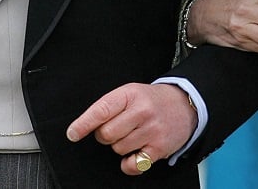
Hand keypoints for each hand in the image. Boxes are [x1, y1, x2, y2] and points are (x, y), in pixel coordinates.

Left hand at [66, 83, 195, 175]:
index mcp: (129, 94)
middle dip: (106, 135)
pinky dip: (129, 163)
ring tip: (133, 134)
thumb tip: (84, 127)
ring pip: (118, 149)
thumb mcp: (130, 93)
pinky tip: (135, 152)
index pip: (101, 110)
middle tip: (118, 128)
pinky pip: (133, 164)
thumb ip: (109, 107)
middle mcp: (141, 111)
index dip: (83, 124)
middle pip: (106, 134)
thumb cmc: (151, 100)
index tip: (72, 134)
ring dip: (120, 146)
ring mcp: (152, 130)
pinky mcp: (159, 148)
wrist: (184, 105)